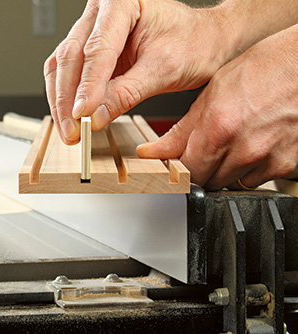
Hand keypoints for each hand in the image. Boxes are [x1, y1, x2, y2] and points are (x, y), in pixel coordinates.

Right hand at [44, 0, 232, 144]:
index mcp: (122, 2)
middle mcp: (101, 12)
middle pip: (70, 56)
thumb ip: (127, 92)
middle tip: (72, 129)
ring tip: (70, 130)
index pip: (97, 49)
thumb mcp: (165, 69)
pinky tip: (71, 118)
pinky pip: (68, 73)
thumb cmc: (194, 43)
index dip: (87, 85)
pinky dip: (67, 98)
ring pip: (62, 66)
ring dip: (62, 102)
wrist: (205, 40)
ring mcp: (92, 30)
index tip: (83, 115)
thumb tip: (96, 117)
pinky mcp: (90, 50)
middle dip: (68, 99)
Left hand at [136, 25, 297, 189]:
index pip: (186, 171)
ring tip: (237, 139)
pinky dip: (252, 167)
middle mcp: (243, 149)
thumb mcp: (212, 92)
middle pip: (207, 181)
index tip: (177, 163)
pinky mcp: (286, 165)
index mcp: (218, 129)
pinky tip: (255, 142)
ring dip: (227, 169)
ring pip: (231, 182)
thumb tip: (155, 151)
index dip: (179, 168)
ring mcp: (267, 159)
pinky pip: (257, 179)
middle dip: (201, 168)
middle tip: (209, 146)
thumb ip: (182, 130)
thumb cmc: (265, 68)